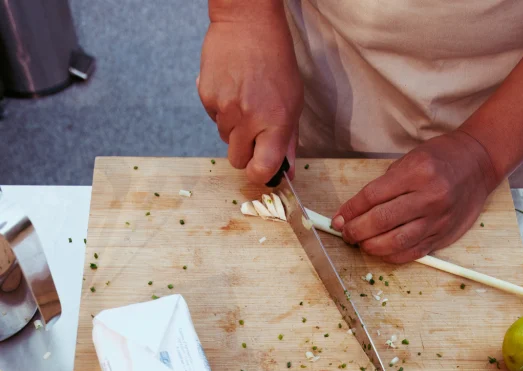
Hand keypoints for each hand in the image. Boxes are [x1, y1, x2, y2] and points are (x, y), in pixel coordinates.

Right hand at [198, 4, 302, 183]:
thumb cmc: (276, 62)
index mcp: (275, 121)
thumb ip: (288, 141)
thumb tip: (287, 173)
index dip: (260, 174)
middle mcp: (249, 118)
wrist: (248, 22)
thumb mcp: (293, 102)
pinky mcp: (207, 96)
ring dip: (233, 127)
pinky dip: (220, 108)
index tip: (261, 169)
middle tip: (253, 130)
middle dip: (244, 152)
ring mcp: (225, 107)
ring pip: (224, 138)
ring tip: (244, 98)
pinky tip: (231, 87)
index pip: (262, 168)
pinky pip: (212, 117)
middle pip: (238, 160)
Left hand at [331, 131, 498, 263]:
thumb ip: (385, 185)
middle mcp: (429, 197)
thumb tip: (354, 211)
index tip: (338, 219)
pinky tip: (380, 251)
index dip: (350, 210)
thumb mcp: (411, 159)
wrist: (478, 164)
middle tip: (346, 233)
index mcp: (417, 172)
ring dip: (371, 246)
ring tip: (360, 243)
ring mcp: (438, 219)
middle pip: (381, 221)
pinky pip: (411, 253)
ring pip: (395, 242)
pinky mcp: (443, 235)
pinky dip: (391, 255)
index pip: (372, 196)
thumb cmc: (441, 158)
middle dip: (356, 230)